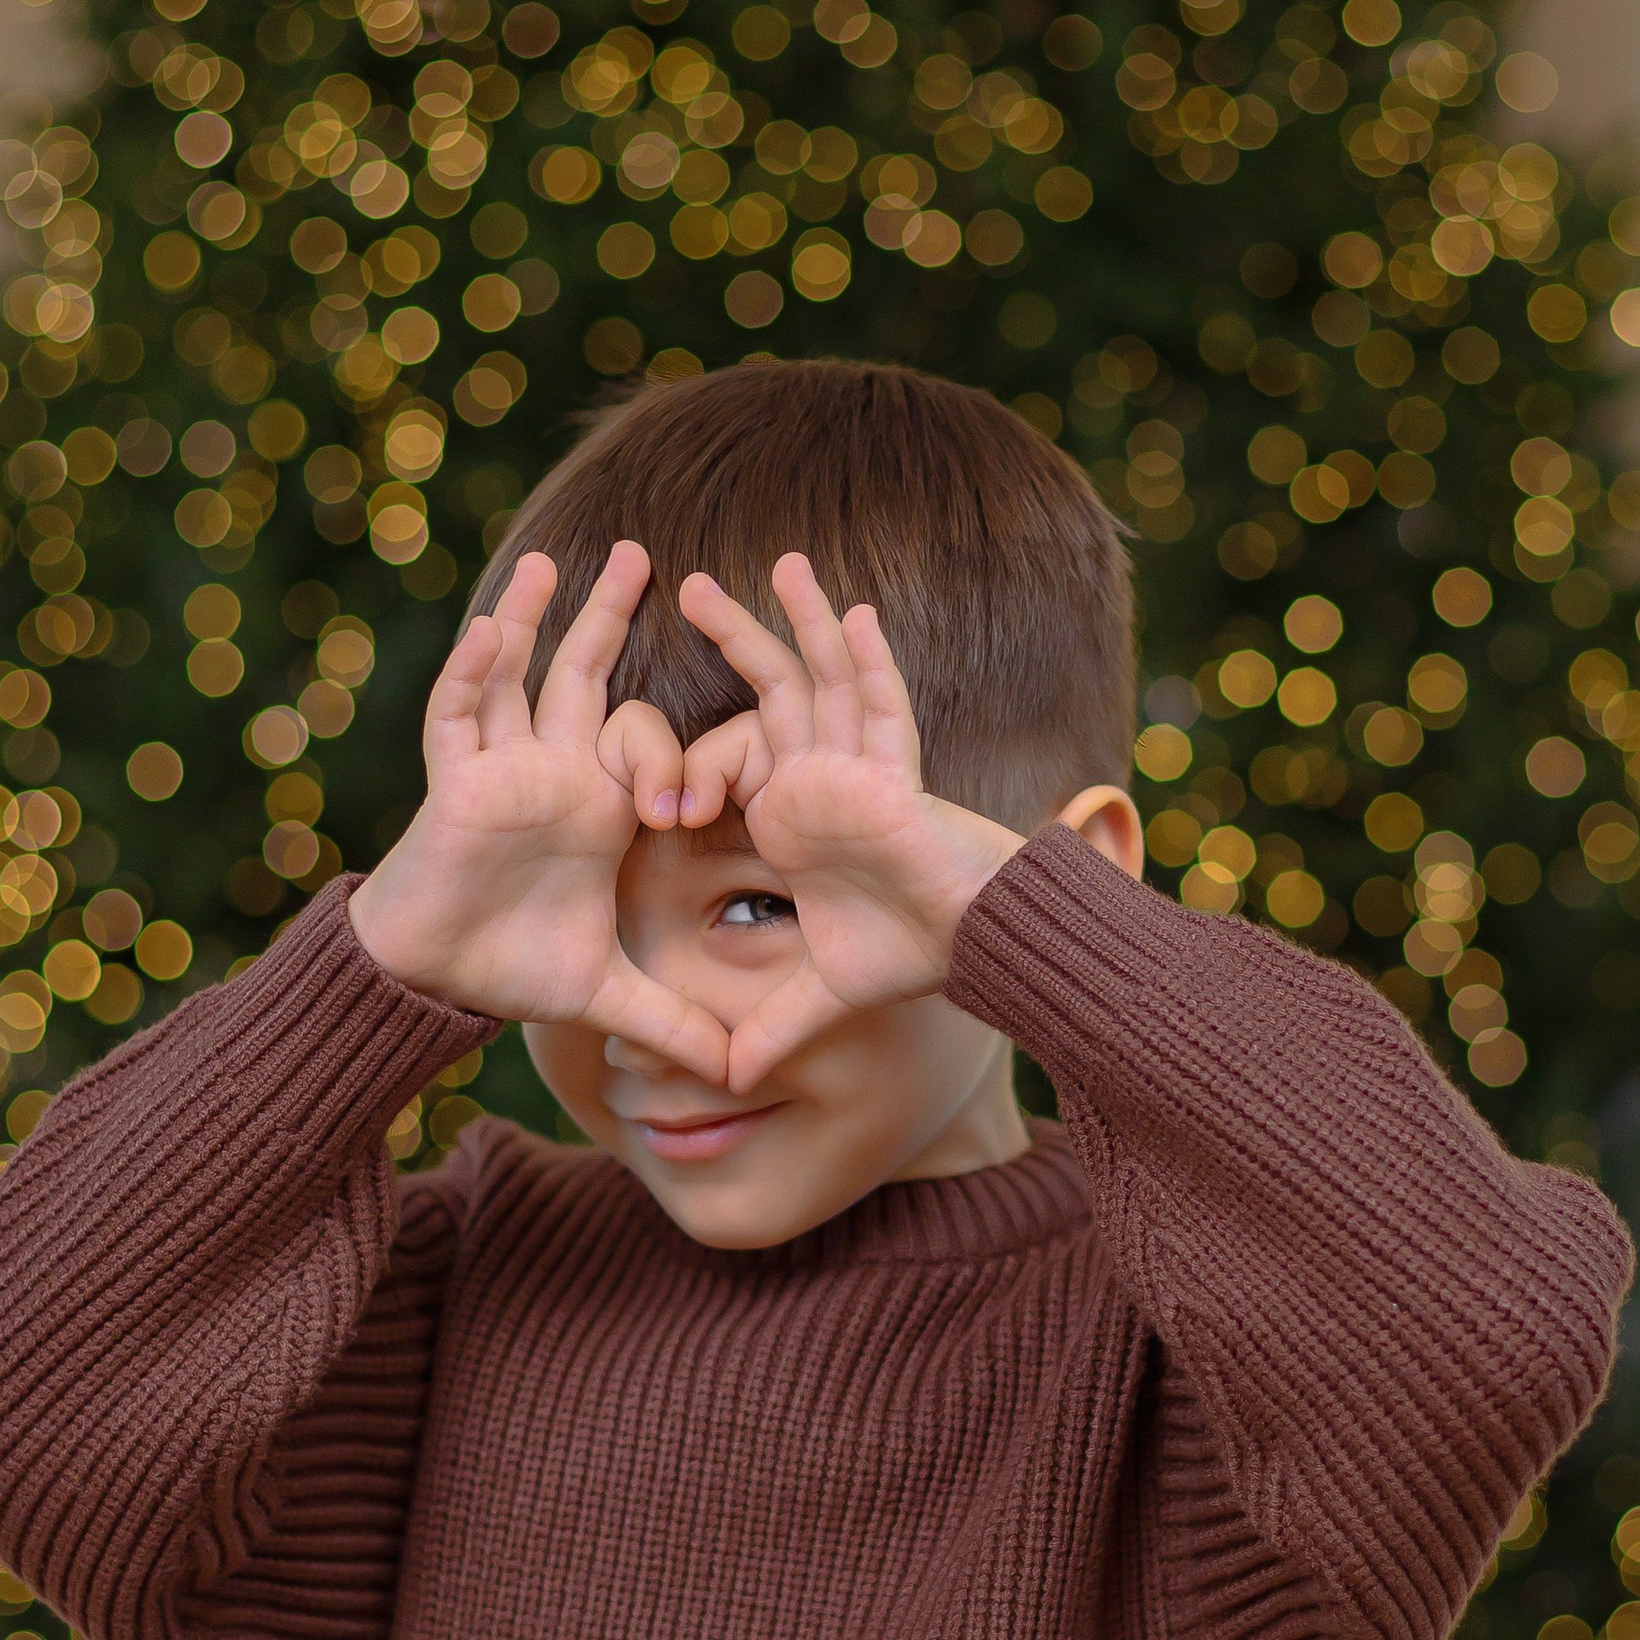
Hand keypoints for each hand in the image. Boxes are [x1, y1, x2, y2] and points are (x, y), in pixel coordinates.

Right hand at [348, 542, 727, 1080]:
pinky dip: (474, 673)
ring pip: (516, 675)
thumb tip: (738, 1073)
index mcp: (596, 803)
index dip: (677, 756)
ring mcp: (501, 768)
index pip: (645, 741)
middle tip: (643, 554)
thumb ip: (674, 1020)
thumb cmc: (511, 969)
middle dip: (609, 616)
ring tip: (552, 559)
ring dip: (532, 618)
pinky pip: (461, 715)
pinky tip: (495, 625)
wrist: (434, 983)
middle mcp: (552, 771)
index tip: (690, 799)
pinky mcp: (455, 782)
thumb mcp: (608, 992)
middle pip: (583, 675)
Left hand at [678, 553, 1022, 1094]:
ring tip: (777, 560)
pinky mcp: (894, 776)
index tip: (664, 800)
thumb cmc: (911, 953)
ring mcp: (860, 768)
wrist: (976, 949)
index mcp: (796, 813)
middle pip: (774, 688)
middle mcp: (824, 777)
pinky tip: (852, 610)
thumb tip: (723, 1080)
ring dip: (800, 619)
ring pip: (825, 676)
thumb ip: (772, 1025)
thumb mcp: (821, 993)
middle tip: (684, 584)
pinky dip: (868, 659)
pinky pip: (881, 704)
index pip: (735, 754)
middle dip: (734, 636)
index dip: (691, 764)